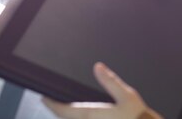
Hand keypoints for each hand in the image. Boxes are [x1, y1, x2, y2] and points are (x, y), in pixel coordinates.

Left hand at [42, 62, 161, 118]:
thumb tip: (98, 67)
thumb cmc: (137, 117)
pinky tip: (82, 114)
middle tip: (51, 102)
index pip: (63, 110)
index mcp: (90, 114)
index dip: (51, 104)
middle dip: (57, 110)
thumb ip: (111, 81)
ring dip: (67, 115)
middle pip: (66, 118)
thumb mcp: (127, 95)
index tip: (43, 98)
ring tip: (64, 108)